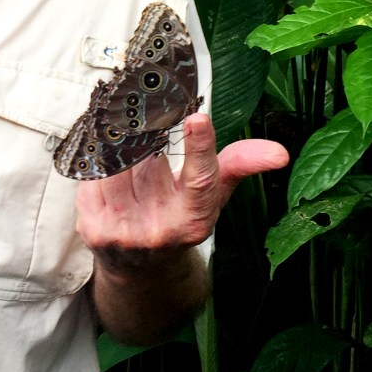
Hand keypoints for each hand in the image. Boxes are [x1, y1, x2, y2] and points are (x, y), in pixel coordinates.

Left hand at [75, 114, 288, 343]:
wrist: (138, 271)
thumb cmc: (179, 217)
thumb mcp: (212, 196)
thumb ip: (238, 166)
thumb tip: (279, 152)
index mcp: (194, 219)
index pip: (201, 179)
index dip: (200, 147)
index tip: (198, 118)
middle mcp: (161, 230)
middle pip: (148, 158)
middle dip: (142, 128)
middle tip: (139, 100)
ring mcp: (124, 231)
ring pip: (115, 162)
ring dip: (117, 141)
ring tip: (123, 129)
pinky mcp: (92, 227)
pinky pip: (92, 174)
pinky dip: (98, 157)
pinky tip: (103, 152)